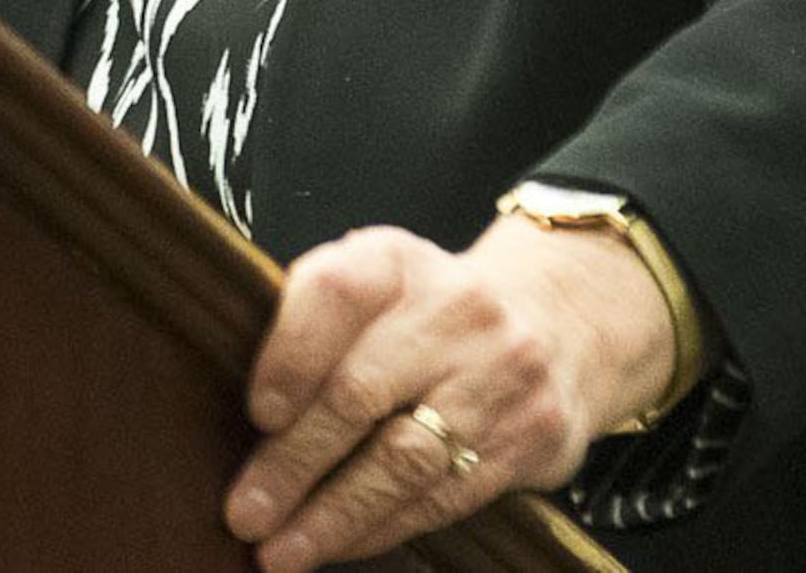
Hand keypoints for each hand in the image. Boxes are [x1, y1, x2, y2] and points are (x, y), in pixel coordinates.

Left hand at [225, 214, 675, 570]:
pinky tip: (342, 545)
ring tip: (283, 550)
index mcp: (397, 262)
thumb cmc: (428, 313)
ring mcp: (499, 375)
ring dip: (335, 515)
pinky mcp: (530, 437)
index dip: (290, 355)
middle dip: (294, 462)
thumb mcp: (375, 282)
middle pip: (360, 391)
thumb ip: (314, 324)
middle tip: (246, 511)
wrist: (560, 320)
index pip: (337, 292)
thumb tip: (246, 417)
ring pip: (404, 459)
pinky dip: (382, 528)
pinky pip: (444, 495)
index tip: (257, 414)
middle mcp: (454, 310)